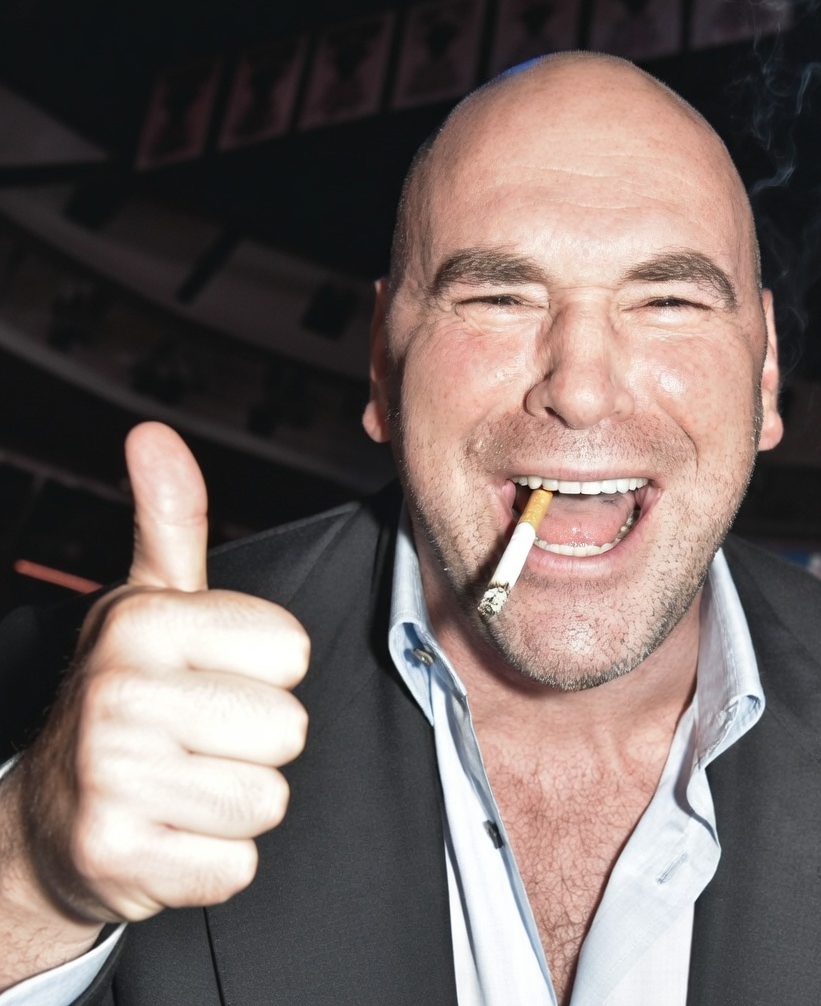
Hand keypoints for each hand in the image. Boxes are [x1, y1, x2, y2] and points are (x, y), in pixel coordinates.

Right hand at [6, 422, 309, 931]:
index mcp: (144, 625)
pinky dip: (215, 858)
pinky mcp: (119, 857)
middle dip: (255, 741)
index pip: (291, 651)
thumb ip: (170, 522)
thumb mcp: (147, 604)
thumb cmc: (126, 696)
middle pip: (288, 728)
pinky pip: (237, 863)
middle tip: (198, 738)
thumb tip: (154, 436)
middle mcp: (121, 695)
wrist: (50, 817)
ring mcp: (114, 780)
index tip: (215, 676)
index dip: (265, 670)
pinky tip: (170, 833)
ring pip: (268, 798)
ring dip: (235, 800)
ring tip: (182, 783)